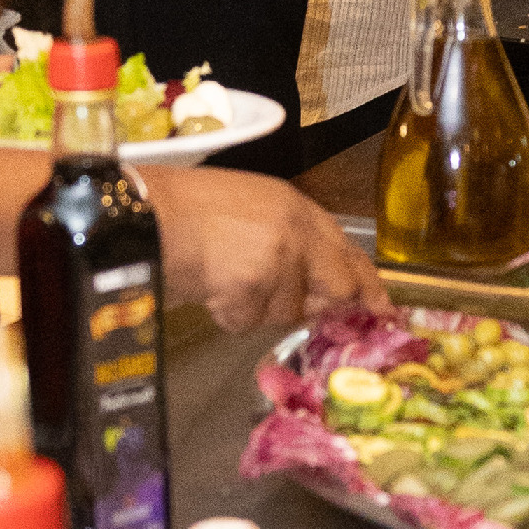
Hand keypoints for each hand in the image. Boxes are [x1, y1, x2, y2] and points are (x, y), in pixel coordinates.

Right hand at [147, 166, 388, 329]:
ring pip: (289, 311)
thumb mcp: (250, 214)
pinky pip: (250, 321)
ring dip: (256, 308)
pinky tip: (208, 288)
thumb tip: (322, 295)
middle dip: (317, 306)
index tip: (385, 312)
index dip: (368, 285)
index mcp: (297, 207)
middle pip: (338, 286)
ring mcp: (279, 255)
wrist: (144, 214)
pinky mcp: (255, 282)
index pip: (349, 251)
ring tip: (222, 279)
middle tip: (280, 304)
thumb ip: (290, 245)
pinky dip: (227, 314)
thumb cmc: (186, 212)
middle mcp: (297, 227)